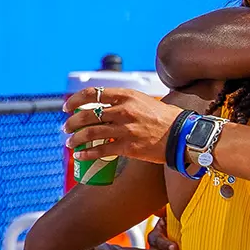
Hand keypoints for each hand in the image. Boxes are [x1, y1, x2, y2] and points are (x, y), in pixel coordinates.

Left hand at [63, 87, 185, 164]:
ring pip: (90, 134)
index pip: (92, 94)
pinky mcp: (128, 147)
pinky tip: (80, 155)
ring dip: (76, 139)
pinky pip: (101, 151)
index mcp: (127, 96)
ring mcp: (125, 129)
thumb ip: (125, 102)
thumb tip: (105, 106)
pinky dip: (87, 153)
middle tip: (66, 128)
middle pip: (87, 115)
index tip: (67, 108)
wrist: (183, 135)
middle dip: (72, 123)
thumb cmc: (166, 118)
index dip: (75, 101)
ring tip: (70, 143)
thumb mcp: (145, 101)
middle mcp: (124, 110)